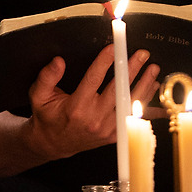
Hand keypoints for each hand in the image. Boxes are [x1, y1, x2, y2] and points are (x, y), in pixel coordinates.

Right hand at [26, 45, 158, 160]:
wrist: (53, 143)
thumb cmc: (48, 117)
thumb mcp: (39, 96)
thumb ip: (47, 77)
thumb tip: (58, 62)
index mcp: (76, 107)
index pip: (93, 80)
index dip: (104, 62)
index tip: (114, 48)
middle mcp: (94, 119)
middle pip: (118, 90)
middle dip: (131, 69)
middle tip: (142, 54)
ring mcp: (107, 129)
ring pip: (130, 104)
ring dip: (143, 84)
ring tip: (152, 69)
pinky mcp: (114, 135)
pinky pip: (134, 117)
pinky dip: (145, 102)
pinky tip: (151, 88)